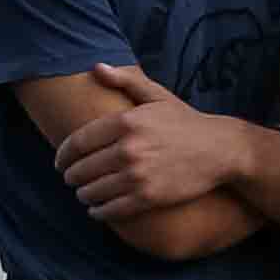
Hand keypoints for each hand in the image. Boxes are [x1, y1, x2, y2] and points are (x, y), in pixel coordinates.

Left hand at [50, 64, 244, 223]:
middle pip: (80, 170)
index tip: (59, 162)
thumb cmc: (185, 122)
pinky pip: (109, 210)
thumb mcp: (157, 96)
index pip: (77, 143)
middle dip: (71, 176)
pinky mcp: (147, 197)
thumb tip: (96, 67)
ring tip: (85, 193)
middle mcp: (128, 149)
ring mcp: (137, 175)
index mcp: (126, 122)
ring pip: (91, 192)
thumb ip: (125, 81)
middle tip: (72, 179)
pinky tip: (97, 209)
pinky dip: (98, 211)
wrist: (219, 150)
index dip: (62, 156)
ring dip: (83, 194)